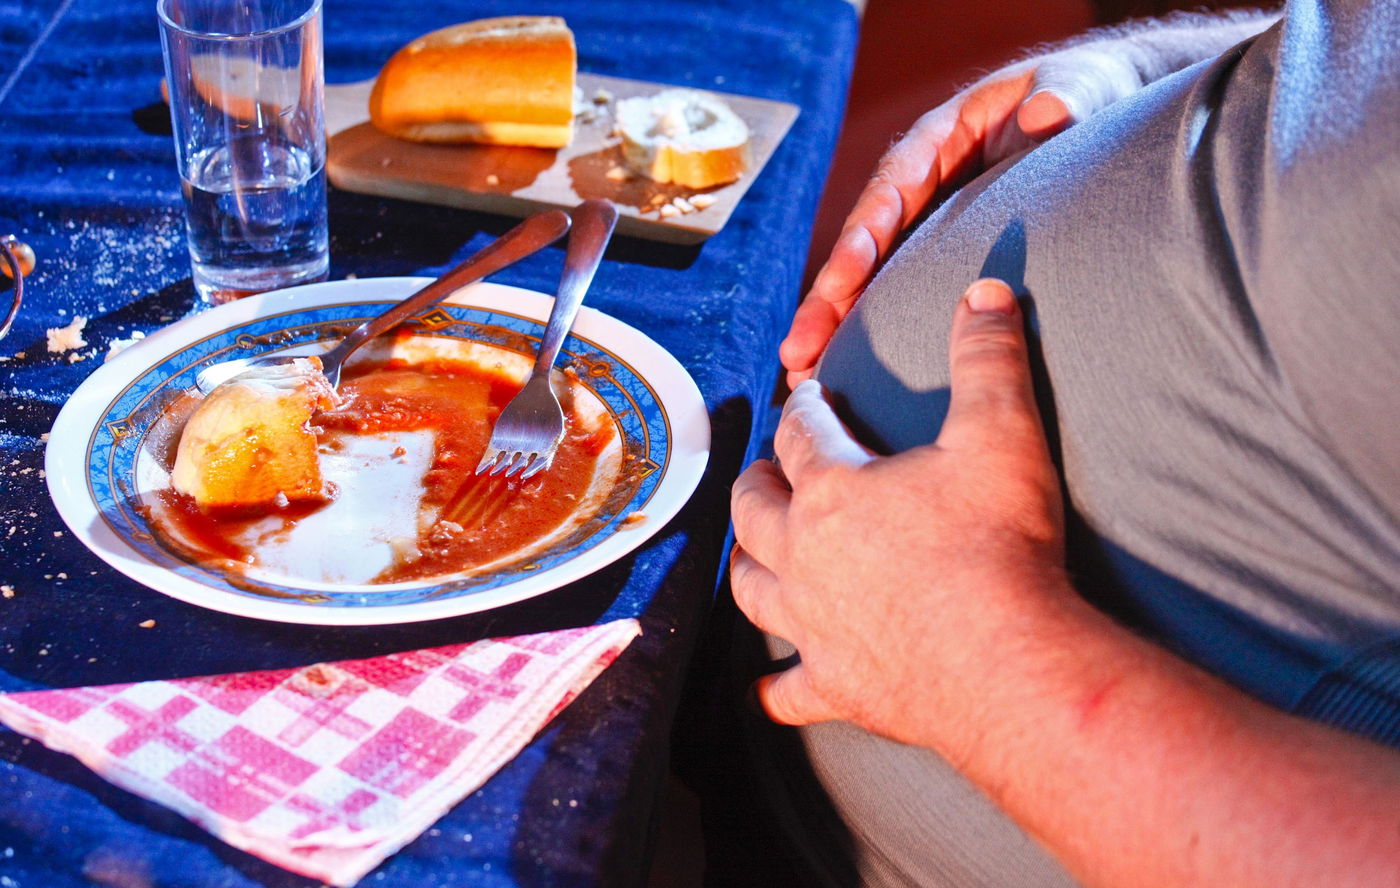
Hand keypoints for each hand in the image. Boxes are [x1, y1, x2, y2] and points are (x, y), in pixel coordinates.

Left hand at [734, 278, 1066, 747]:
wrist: (1013, 663)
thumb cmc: (1004, 547)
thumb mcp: (1003, 434)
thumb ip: (989, 357)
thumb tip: (987, 292)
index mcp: (835, 490)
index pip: (802, 433)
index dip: (804, 407)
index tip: (807, 395)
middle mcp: (805, 556)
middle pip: (757, 509)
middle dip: (757, 481)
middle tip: (764, 470)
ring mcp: (814, 626)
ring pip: (752, 591)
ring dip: (747, 565)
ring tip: (751, 553)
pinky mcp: (835, 687)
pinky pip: (787, 691)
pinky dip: (773, 689)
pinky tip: (766, 691)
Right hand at [782, 48, 1143, 388]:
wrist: (1106, 116)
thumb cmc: (1089, 94)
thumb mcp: (1082, 85)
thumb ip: (1068, 93)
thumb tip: (1047, 115)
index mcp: (942, 140)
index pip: (892, 189)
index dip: (863, 238)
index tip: (841, 282)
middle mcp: (925, 185)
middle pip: (867, 244)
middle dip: (830, 300)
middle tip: (799, 351)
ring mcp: (933, 224)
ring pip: (878, 276)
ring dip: (840, 326)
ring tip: (805, 377)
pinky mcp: (949, 258)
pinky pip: (906, 294)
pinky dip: (878, 332)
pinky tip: (852, 375)